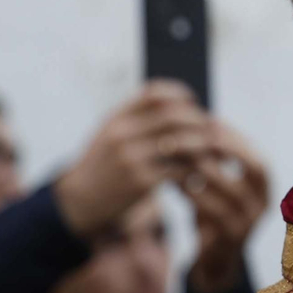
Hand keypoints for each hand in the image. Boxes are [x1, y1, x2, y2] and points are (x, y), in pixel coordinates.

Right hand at [54, 81, 208, 237]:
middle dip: (197, 119)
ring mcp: (132, 159)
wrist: (80, 200)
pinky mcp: (142, 183)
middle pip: (172, 116)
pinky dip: (194, 168)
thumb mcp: (110, 132)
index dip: (178, 92)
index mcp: (117, 118)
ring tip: (212, 147)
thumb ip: (135, 116)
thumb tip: (178, 102)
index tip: (191, 99)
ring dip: (202, 144)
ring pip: (180, 143)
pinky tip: (200, 170)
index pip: (153, 93)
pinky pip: (179, 170)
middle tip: (210, 125)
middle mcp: (123, 135)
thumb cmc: (103, 163)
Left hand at [181, 121, 269, 292]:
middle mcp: (264, 204)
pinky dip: (196, 195)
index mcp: (264, 187)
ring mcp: (251, 223)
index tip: (208, 122)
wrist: (211, 259)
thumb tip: (194, 119)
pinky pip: (215, 212)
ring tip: (181, 156)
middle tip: (194, 136)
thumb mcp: (214, 183)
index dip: (235, 138)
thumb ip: (211, 158)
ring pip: (233, 190)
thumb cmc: (211, 211)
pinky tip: (177, 183)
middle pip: (254, 168)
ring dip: (206, 169)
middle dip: (225, 148)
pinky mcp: (231, 239)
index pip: (257, 156)